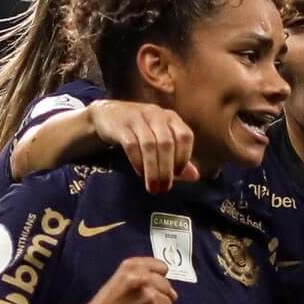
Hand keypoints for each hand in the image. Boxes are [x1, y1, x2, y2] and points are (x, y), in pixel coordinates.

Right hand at [79, 255, 175, 303]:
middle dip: (158, 295)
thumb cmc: (107, 302)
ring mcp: (151, 299)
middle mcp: (144, 280)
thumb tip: (173, 291)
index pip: (162, 267)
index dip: (157, 277)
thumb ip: (144, 274)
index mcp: (133, 267)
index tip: (148, 286)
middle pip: (167, 287)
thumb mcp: (120, 277)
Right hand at [84, 101, 198, 194]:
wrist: (108, 115)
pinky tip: (139, 173)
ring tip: (152, 187)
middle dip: (167, 169)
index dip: (184, 156)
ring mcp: (138, 117)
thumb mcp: (161, 140)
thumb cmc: (140, 131)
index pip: (185, 136)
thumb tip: (195, 176)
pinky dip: (137, 161)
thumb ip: (177, 157)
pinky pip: (131, 144)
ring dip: (152, 169)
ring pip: (149, 145)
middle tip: (163, 189)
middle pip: (166, 143)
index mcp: (171, 117)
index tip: (179, 175)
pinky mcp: (121, 124)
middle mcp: (156, 114)